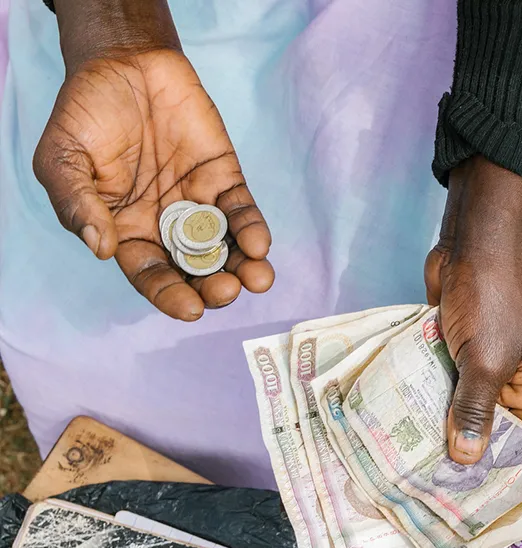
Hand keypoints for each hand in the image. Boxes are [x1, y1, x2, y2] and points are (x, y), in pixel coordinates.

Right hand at [34, 3, 271, 320]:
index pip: (151, 274)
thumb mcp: (63, 158)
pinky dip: (252, 230)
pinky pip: (242, 212)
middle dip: (213, 286)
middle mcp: (165, 225)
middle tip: (225, 292)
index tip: (190, 310)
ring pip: (226, 247)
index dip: (170, 295)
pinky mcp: (224, 178)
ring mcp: (198, 203)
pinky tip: (259, 245)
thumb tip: (100, 248)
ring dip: (244, 268)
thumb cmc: (85, 113)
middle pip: (195, 270)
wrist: (123, 63)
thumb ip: (77, 203)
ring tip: (257, 279)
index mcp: (125, 230)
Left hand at [424, 156, 521, 464]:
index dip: (501, 461)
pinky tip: (410, 424)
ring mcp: (493, 363)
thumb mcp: (485, 362)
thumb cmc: (491, 299)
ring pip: (470, 405)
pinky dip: (436, 398)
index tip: (470, 491)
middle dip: (469, 445)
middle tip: (436, 482)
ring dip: (448, 422)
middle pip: (496, 424)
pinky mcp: (466, 350)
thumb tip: (466, 460)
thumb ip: (474, 411)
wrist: (470, 244)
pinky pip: (453, 384)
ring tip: (418, 460)